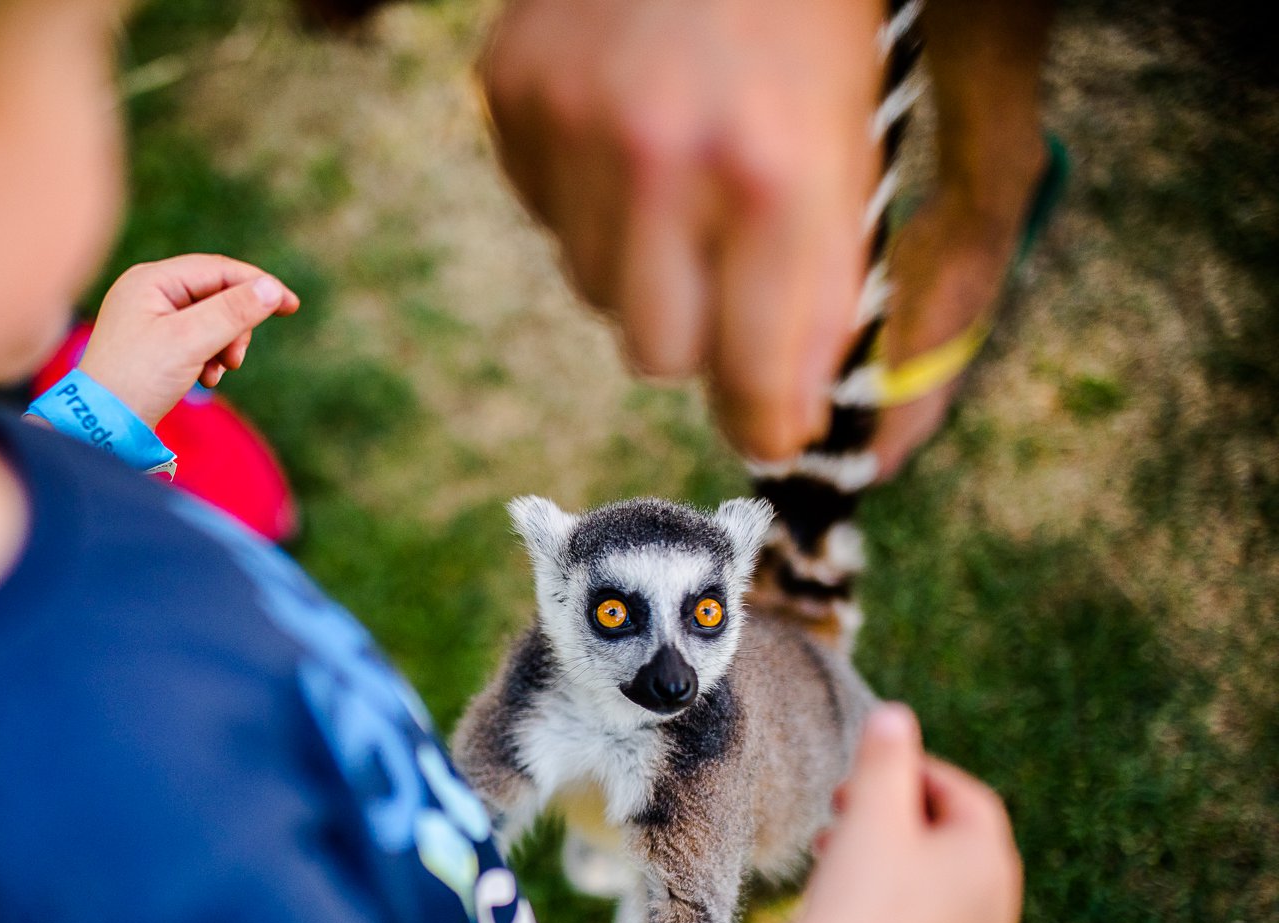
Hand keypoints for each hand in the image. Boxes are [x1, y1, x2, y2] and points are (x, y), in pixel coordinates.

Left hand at [77, 255, 300, 427]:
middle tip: (236, 358)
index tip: (291, 305)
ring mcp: (149, 319)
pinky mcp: (154, 345)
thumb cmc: (137, 380)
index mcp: (151, 280)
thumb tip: (272, 289)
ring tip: (216, 373)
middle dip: (235, 326)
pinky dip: (209, 357)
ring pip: (210, 319)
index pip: (217, 269)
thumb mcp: (190, 342)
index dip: (257, 285)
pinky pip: (196, 340)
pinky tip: (205, 379)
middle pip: (216, 294)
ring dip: (224, 345)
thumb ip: (233, 312)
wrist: (101, 427)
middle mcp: (148, 292)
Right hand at [481, 0, 881, 459]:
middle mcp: (663, 162)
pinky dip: (588, 199)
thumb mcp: (860, 128)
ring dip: (642, 262)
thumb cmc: (811, 6)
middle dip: (701, 330)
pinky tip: (627, 128)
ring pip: (594, 292)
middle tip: (731, 271)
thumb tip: (790, 412)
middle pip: (657, 354)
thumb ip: (836, 276)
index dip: (771, 416)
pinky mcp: (512, 100)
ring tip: (680, 174)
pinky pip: (546, 219)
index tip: (775, 429)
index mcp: (777, 172)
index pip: (761, 371)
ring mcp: (572, 129)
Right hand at [800, 704, 1022, 922]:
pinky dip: (896, 896)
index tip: (864, 769)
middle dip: (896, 814)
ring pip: (937, 880)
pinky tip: (849, 896)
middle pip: (951, 838)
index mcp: (991, 859)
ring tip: (834, 849)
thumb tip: (895, 714)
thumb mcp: (869, 811)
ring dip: (891, 854)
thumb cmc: (854, 896)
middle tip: (843, 806)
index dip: (913, 772)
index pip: (962, 795)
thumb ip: (885, 756)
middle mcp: (999, 905)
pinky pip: (929, 919)